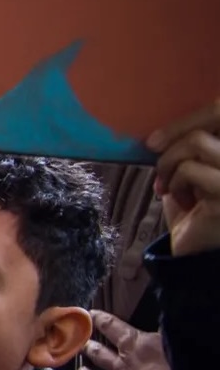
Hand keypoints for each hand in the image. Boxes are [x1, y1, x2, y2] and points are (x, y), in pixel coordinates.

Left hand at [77, 310, 172, 369]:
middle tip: (81, 344)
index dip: (99, 319)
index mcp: (134, 344)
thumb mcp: (172, 341)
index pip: (110, 326)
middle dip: (89, 347)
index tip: (90, 314)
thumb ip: (161, 331)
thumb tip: (160, 320)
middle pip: (99, 353)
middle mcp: (122, 366)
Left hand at [147, 100, 219, 256]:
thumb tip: (164, 126)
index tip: (155, 141)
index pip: (219, 113)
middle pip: (212, 120)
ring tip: (170, 187)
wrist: (198, 256)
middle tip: (160, 170)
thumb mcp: (193, 174)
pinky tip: (183, 203)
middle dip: (174, 142)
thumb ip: (190, 149)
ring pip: (197, 143)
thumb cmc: (196, 213)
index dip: (188, 120)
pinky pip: (189, 169)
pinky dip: (175, 182)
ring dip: (171, 163)